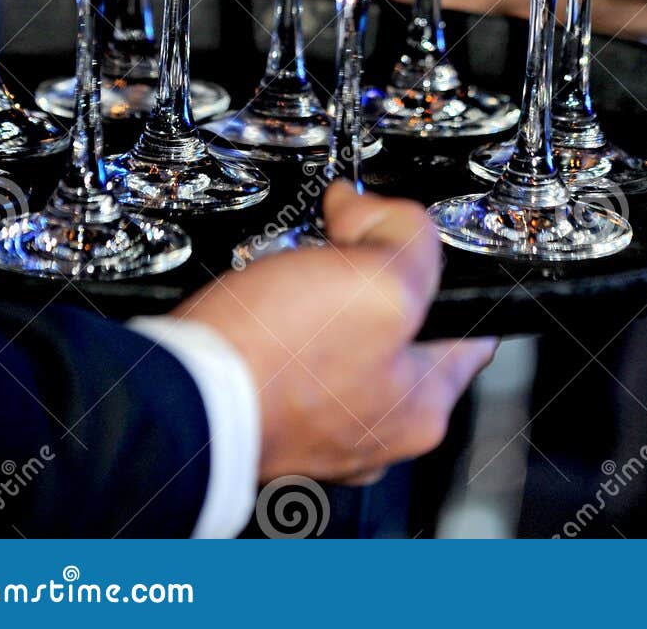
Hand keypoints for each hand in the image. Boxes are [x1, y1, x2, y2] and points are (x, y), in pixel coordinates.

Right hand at [174, 182, 496, 484]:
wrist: (179, 395)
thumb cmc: (272, 361)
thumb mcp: (378, 282)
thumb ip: (408, 240)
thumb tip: (386, 216)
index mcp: (421, 409)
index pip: (467, 324)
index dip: (443, 266)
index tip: (414, 239)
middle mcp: (375, 429)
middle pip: (400, 322)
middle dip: (372, 274)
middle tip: (342, 250)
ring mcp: (320, 425)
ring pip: (343, 333)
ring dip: (322, 293)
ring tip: (295, 273)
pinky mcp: (272, 412)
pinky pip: (295, 350)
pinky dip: (282, 319)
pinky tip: (265, 301)